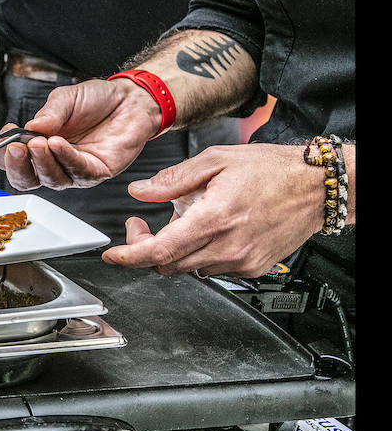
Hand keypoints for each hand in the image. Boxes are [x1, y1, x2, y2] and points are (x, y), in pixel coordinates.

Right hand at [0, 79, 160, 189]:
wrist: (130, 99)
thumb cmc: (97, 101)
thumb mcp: (65, 99)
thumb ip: (48, 114)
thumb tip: (29, 128)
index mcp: (40, 146)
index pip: (14, 161)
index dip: (5, 154)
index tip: (6, 138)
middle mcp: (55, 162)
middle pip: (27, 179)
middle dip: (18, 166)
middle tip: (15, 149)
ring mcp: (74, 170)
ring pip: (50, 179)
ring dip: (41, 162)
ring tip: (37, 143)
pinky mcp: (95, 172)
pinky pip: (76, 171)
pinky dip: (64, 157)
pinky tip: (57, 144)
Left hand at [101, 144, 326, 277]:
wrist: (316, 186)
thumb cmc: (273, 170)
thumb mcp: (216, 161)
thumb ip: (172, 179)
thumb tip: (140, 191)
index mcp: (214, 218)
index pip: (159, 250)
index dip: (129, 256)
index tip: (113, 255)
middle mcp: (227, 246)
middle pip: (167, 264)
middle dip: (146, 248)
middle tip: (143, 225)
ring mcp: (240, 261)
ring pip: (187, 268)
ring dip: (174, 250)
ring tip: (187, 220)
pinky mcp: (251, 268)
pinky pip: (210, 269)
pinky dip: (199, 254)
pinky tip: (209, 231)